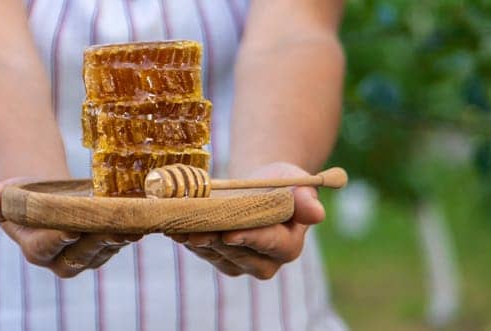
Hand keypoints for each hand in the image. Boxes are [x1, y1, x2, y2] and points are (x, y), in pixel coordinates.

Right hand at [0, 178, 142, 277]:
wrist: (45, 200)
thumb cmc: (21, 196)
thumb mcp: (2, 195)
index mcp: (35, 250)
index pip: (46, 248)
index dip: (58, 239)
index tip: (71, 228)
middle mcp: (62, 261)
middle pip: (82, 253)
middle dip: (98, 240)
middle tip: (114, 227)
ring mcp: (87, 256)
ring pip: (105, 249)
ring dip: (121, 237)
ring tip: (134, 222)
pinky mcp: (107, 247)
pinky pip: (120, 241)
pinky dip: (131, 229)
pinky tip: (141, 217)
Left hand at [167, 162, 326, 278]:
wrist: (257, 189)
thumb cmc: (280, 184)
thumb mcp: (296, 182)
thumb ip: (305, 199)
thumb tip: (316, 213)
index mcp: (289, 246)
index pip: (270, 245)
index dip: (249, 239)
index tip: (230, 234)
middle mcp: (265, 263)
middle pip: (238, 253)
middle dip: (216, 240)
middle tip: (196, 230)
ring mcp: (239, 264)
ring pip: (215, 254)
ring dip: (196, 241)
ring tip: (179, 228)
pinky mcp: (218, 260)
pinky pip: (201, 252)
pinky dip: (187, 240)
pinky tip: (174, 229)